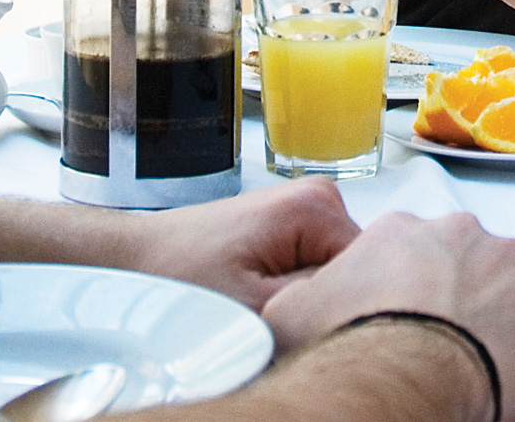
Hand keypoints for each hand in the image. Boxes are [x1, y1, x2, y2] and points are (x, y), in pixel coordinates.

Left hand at [117, 179, 359, 309]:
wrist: (142, 258)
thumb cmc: (184, 274)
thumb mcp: (256, 307)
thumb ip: (316, 303)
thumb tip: (361, 303)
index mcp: (318, 206)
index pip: (372, 268)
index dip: (342, 304)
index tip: (303, 318)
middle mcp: (321, 196)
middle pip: (358, 267)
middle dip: (326, 298)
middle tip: (278, 311)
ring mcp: (309, 208)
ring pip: (339, 271)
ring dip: (311, 295)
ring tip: (268, 302)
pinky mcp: (294, 224)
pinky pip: (320, 266)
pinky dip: (300, 287)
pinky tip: (267, 295)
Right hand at [261, 211, 514, 417]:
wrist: (407, 372)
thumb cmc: (352, 342)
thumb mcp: (293, 311)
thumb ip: (302, 292)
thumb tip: (299, 298)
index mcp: (401, 229)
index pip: (408, 250)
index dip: (403, 287)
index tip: (401, 316)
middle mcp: (459, 231)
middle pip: (460, 258)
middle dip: (451, 291)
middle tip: (437, 335)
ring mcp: (509, 262)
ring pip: (504, 283)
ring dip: (491, 311)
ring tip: (470, 352)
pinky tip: (501, 365)